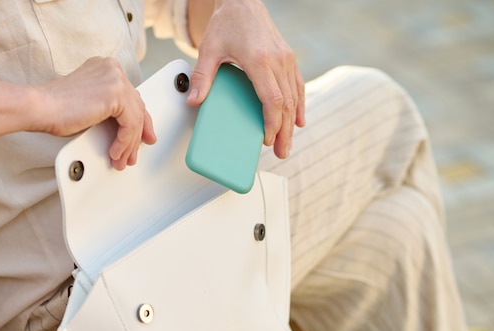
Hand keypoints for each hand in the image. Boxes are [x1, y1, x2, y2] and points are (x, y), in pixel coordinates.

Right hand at [36, 57, 155, 169]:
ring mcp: (115, 78)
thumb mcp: (92, 107)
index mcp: (106, 68)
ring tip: (121, 159)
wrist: (40, 107)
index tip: (143, 136)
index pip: (132, 96)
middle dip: (137, 134)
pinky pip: (130, 123)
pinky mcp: (115, 92)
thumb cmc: (56, 109)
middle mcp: (113, 69)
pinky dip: (124, 141)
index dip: (140, 120)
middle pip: (137, 106)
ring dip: (129, 143)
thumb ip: (111, 110)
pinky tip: (115, 152)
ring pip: (135, 117)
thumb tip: (127, 128)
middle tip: (133, 153)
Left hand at [187, 0, 304, 158]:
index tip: (267, 139)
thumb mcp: (209, 49)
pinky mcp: (289, 58)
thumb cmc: (226, 23)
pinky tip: (298, 120)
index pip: (272, 99)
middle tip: (281, 152)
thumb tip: (194, 101)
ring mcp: (286, 59)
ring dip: (292, 123)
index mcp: (259, 60)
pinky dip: (299, 105)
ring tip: (288, 143)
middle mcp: (277, 60)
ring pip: (295, 97)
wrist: (243, 2)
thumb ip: (203, 76)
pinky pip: (297, 86)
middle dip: (284, 131)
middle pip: (287, 103)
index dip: (271, 123)